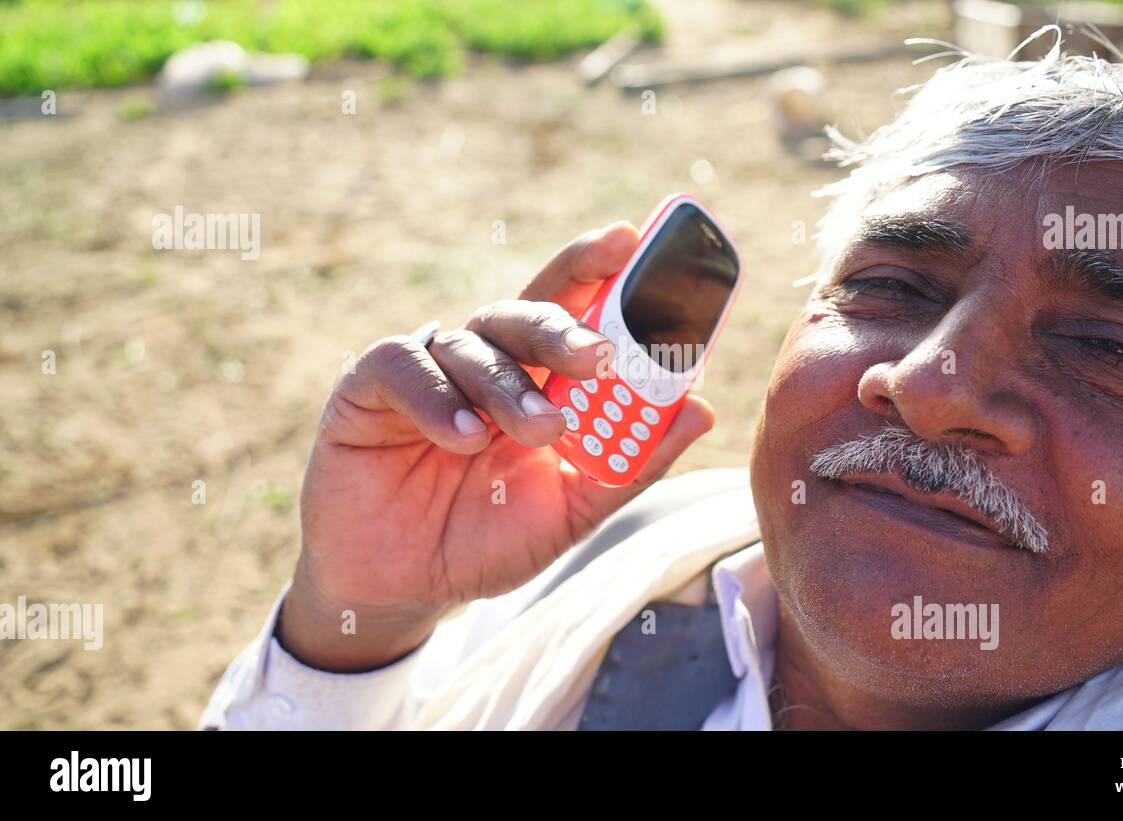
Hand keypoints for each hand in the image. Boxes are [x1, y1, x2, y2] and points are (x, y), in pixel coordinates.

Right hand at [277, 222, 715, 670]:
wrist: (402, 587)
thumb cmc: (487, 539)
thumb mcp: (570, 509)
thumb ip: (630, 464)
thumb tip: (701, 409)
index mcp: (536, 379)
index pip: (571, 307)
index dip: (598, 268)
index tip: (631, 238)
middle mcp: (485, 361)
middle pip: (526, 313)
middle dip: (565, 327)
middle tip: (598, 356)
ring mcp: (428, 370)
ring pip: (473, 344)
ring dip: (511, 387)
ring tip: (538, 431)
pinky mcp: (368, 387)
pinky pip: (406, 368)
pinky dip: (438, 399)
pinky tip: (462, 436)